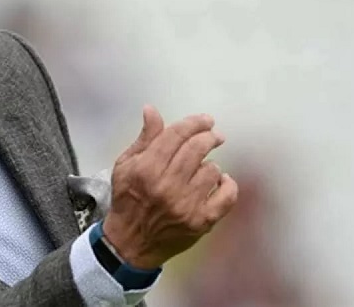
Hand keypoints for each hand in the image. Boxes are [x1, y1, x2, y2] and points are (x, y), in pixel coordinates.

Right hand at [102, 105, 238, 269]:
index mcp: (146, 169)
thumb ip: (145, 138)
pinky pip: (227, 195)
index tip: (205, 120)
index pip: (176, 135)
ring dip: (210, 165)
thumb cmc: (128, 199)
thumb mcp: (126, 165)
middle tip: (213, 136)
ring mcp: (186, 205)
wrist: (130, 242)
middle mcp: (167, 186)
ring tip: (201, 169)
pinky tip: (219, 182)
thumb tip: (152, 111)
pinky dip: (227, 185)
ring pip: (212, 169)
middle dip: (209, 137)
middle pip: (198, 148)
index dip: (194, 123)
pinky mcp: (201, 222)